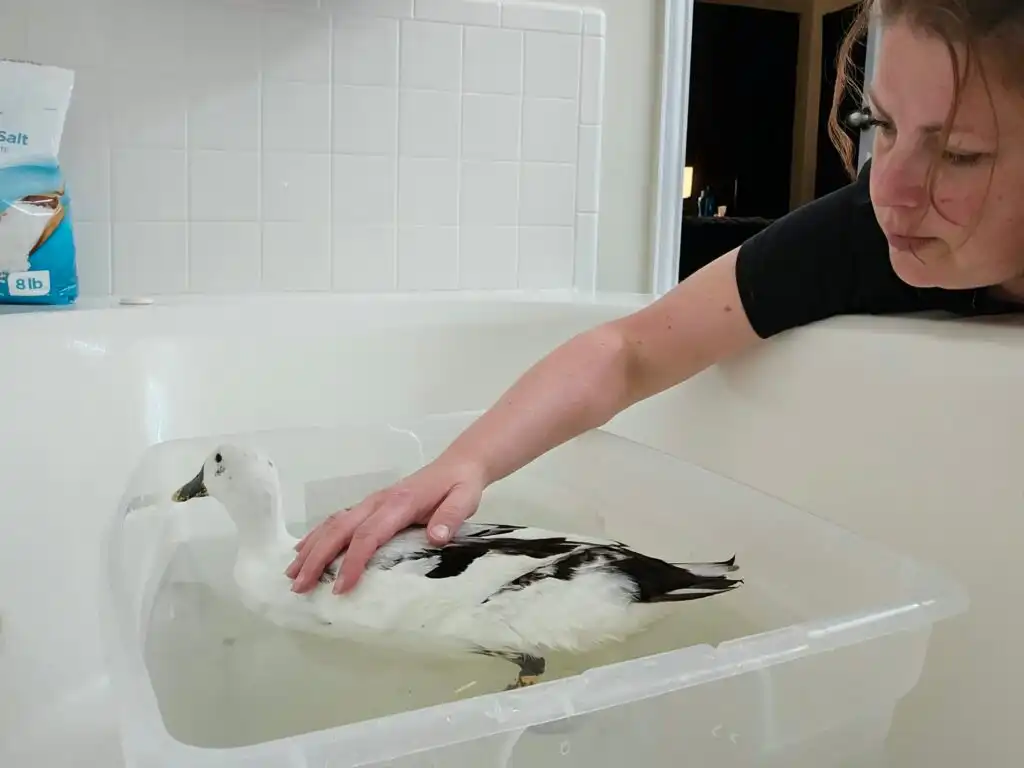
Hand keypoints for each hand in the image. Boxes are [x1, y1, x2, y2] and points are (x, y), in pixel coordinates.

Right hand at [285, 457, 485, 594]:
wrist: (458, 464)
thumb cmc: (460, 486)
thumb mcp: (465, 500)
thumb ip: (451, 517)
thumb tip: (435, 536)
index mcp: (399, 503)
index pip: (369, 535)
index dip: (353, 561)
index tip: (341, 587)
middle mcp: (378, 501)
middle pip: (340, 529)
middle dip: (317, 558)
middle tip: (299, 587)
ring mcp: (371, 502)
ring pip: (333, 523)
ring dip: (311, 548)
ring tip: (292, 575)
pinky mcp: (370, 505)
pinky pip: (338, 520)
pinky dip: (318, 536)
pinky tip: (303, 551)